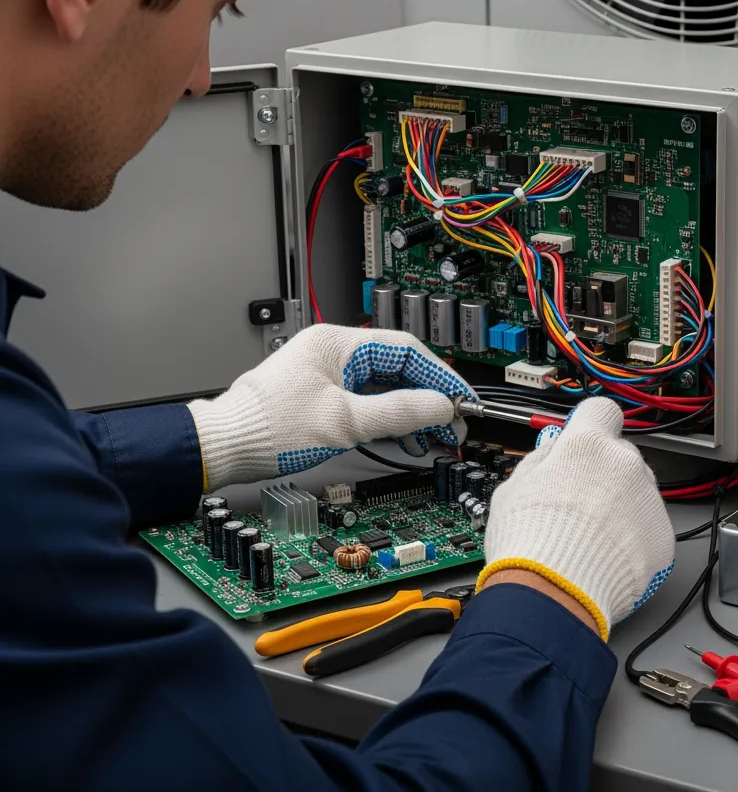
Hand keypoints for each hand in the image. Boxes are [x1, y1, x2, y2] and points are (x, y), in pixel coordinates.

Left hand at [188, 324, 475, 489]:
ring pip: (385, 386)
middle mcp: (333, 352)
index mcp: (337, 343)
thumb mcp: (344, 422)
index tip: (461, 400)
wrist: (222, 448)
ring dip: (412, 411)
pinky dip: (390, 418)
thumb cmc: (267, 429)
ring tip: (433, 435)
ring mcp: (327, 374)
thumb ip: (399, 411)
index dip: (440, 376)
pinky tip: (404, 436)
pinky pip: (368, 400)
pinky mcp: (321, 396)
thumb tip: (440, 406)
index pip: (408, 349)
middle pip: (399, 368)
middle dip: (429, 398)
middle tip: (452, 424)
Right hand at [477, 398, 675, 640]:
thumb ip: (541, 461)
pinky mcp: (662, 536)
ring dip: (620, 507)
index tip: (583, 441)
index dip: (590, 426)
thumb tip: (552, 453)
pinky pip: (649, 528)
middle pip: (620, 456)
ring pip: (638, 492)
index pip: (601, 412)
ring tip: (590, 538)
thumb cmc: (529, 544)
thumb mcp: (513, 487)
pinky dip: (633, 539)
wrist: (553, 594)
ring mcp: (648, 500)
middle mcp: (625, 465)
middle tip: (578, 503)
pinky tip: (606, 555)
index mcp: (587, 445)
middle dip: (603, 473)